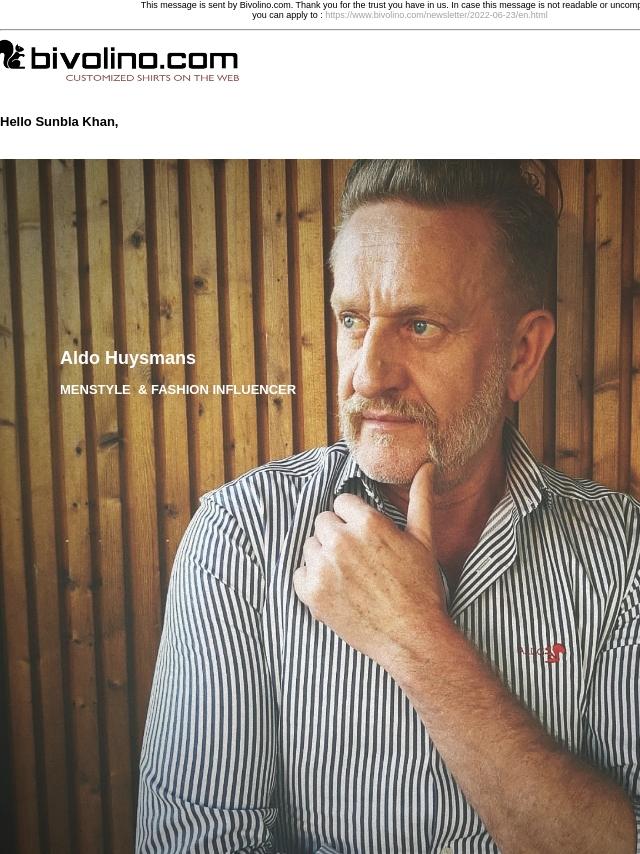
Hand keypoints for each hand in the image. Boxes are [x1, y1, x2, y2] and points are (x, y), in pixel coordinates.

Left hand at [293, 463, 447, 670]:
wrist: (412, 638)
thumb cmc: (421, 587)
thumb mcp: (423, 539)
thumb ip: (420, 498)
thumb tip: (427, 466)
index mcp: (368, 523)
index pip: (341, 501)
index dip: (354, 518)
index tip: (366, 537)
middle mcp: (342, 541)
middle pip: (323, 521)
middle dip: (337, 534)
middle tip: (359, 558)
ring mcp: (324, 568)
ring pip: (310, 546)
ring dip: (324, 556)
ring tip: (350, 576)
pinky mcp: (312, 594)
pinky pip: (299, 573)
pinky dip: (312, 581)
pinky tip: (337, 590)